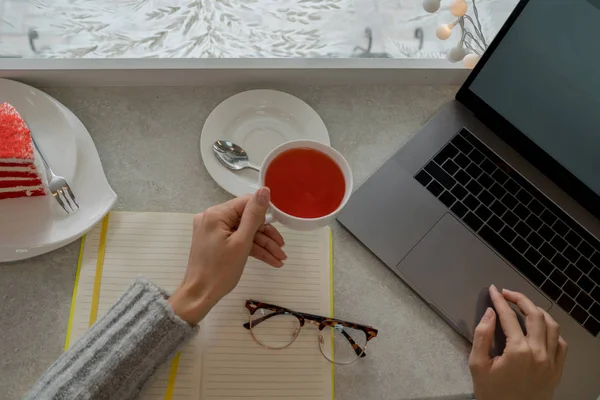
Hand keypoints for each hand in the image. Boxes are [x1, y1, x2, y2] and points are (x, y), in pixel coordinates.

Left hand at [168, 187, 286, 324]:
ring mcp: (213, 230)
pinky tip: (270, 260)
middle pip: (246, 219)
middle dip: (266, 235)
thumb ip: (254, 215)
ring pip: (244, 232)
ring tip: (280, 258)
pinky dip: (251, 249)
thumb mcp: (242, 242)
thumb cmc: (220, 270)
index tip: (280, 225)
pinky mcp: (215, 241)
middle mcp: (212, 218)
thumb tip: (265, 190)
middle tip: (282, 249)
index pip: (246, 203)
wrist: (200, 295)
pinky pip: (237, 240)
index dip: (264, 213)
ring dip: (262, 244)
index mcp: (216, 214)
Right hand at [469, 285, 566, 399]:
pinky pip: (561, 343)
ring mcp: (551, 361)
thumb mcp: (477, 364)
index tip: (493, 290)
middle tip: (507, 294)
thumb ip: (482, 335)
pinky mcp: (557, 369)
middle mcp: (539, 352)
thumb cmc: (491, 392)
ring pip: (552, 325)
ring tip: (524, 307)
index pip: (509, 316)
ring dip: (538, 311)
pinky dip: (552, 331)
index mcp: (518, 350)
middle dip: (520, 299)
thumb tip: (491, 312)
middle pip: (535, 315)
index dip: (500, 300)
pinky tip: (540, 328)